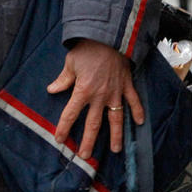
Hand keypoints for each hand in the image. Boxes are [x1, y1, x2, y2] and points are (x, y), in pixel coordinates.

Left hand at [47, 38, 143, 158]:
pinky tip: (140, 122)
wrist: (110, 35)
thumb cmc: (88, 48)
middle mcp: (99, 96)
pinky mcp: (126, 85)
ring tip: (115, 150)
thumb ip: (63, 79)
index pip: (70, 114)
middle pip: (93, 124)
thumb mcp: (71, 62)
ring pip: (115, 119)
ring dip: (115, 135)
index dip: (64, 128)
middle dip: (88, 141)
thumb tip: (52, 90)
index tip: (60, 139)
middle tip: (85, 156)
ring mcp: (115, 92)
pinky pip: (133, 101)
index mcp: (83, 90)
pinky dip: (138, 111)